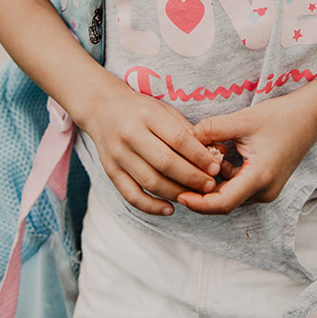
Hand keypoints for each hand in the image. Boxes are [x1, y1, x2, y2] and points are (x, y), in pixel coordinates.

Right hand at [83, 84, 221, 215]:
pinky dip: (151, 206)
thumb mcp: (164, 110)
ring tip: (195, 197)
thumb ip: (187, 130)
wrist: (101, 108)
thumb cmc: (140, 109)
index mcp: (147, 115)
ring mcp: (118, 154)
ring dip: (176, 192)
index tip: (216, 167)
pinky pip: (132, 195)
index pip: (178, 139)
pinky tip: (170, 208)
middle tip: (210, 186)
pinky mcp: (110, 171)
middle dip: (191, 177)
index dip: (199, 156)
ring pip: (150, 182)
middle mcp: (130, 134)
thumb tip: (215, 152)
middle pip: (165, 163)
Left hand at [175, 100, 316, 214]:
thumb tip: (186, 136)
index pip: (222, 203)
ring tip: (194, 165)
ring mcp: (265, 190)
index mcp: (259, 178)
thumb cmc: (281, 117)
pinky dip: (222, 178)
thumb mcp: (243, 119)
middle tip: (177, 179)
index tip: (179, 194)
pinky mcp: (264, 184)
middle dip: (200, 193)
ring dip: (211, 184)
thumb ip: (213, 129)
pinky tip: (215, 158)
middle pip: (223, 203)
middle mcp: (264, 191)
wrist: (310, 117)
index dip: (198, 203)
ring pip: (229, 196)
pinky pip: (237, 188)